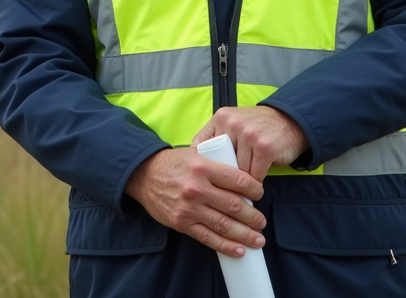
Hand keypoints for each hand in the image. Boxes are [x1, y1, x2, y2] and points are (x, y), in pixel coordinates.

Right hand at [124, 147, 265, 256]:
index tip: (260, 195)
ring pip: (224, 225)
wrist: (144, 175)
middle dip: (253, 217)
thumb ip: (217, 166)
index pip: (238, 180)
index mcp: (203, 167)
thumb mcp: (196, 155)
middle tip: (262, 222)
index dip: (254, 190)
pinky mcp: (182, 223)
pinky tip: (239, 250)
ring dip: (245, 235)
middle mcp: (197, 188)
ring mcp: (189, 208)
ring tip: (258, 239)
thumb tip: (244, 181)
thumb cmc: (174, 164)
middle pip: (234, 206)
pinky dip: (226, 246)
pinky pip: (208, 238)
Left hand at [191, 106, 308, 182]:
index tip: (202, 179)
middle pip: (220, 160)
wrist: (291, 122)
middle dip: (223, 177)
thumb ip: (218, 134)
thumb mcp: (234, 122)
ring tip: (243, 186)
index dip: (201, 165)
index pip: (202, 145)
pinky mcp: (265, 147)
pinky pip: (255, 174)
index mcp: (221, 117)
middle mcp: (233, 123)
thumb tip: (194, 159)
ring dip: (242, 182)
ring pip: (238, 170)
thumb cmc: (258, 127)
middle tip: (223, 188)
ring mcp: (249, 134)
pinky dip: (255, 182)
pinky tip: (256, 185)